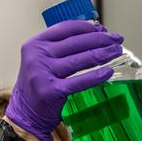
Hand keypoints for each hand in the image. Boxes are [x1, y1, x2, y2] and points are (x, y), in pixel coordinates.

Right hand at [4, 20, 123, 140]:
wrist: (25, 113)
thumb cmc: (38, 83)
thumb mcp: (42, 59)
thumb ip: (61, 47)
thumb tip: (95, 33)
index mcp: (35, 44)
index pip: (65, 29)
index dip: (87, 27)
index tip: (103, 29)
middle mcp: (37, 56)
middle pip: (75, 43)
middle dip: (100, 39)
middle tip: (116, 39)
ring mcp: (43, 74)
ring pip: (79, 60)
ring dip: (102, 54)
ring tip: (116, 51)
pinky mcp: (52, 91)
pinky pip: (79, 81)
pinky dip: (96, 76)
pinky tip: (108, 72)